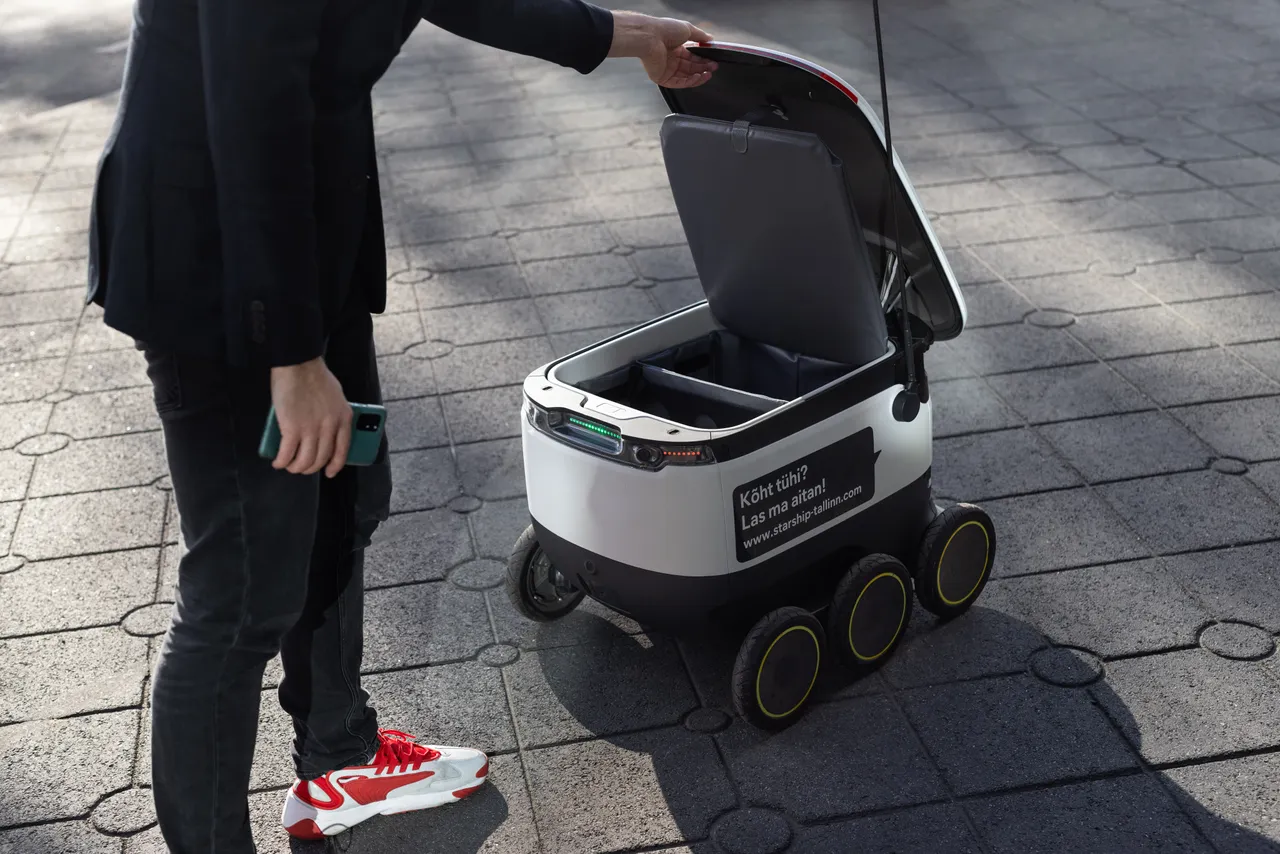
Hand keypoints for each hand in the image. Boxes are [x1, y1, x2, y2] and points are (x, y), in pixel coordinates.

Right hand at [269, 357, 351, 477]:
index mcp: (343, 419)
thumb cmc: (315, 376)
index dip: (335, 465)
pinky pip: (287, 454)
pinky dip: (282, 462)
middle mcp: (330, 427)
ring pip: (305, 461)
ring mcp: (311, 430)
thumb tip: (326, 430)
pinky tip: (278, 462)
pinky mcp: (292, 429)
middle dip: (309, 468)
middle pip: (320, 458)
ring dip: (295, 467)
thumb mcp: (337, 397)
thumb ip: (334, 414)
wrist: (299, 364)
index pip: (342, 450)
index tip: (328, 472)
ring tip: (288, 465)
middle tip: (301, 467)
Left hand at [608, 11, 717, 88]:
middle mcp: (670, 59)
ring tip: (709, 73)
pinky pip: (678, 83)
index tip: (713, 60)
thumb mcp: (687, 29)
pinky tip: (699, 77)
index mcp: (675, 48)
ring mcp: (666, 70)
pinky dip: (690, 81)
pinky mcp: (662, 78)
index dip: (703, 59)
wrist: (650, 37)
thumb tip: (710, 39)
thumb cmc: (665, 30)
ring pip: (686, 77)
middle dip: (703, 67)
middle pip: (690, 67)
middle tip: (714, 67)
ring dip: (698, 76)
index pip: (692, 57)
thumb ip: (700, 36)